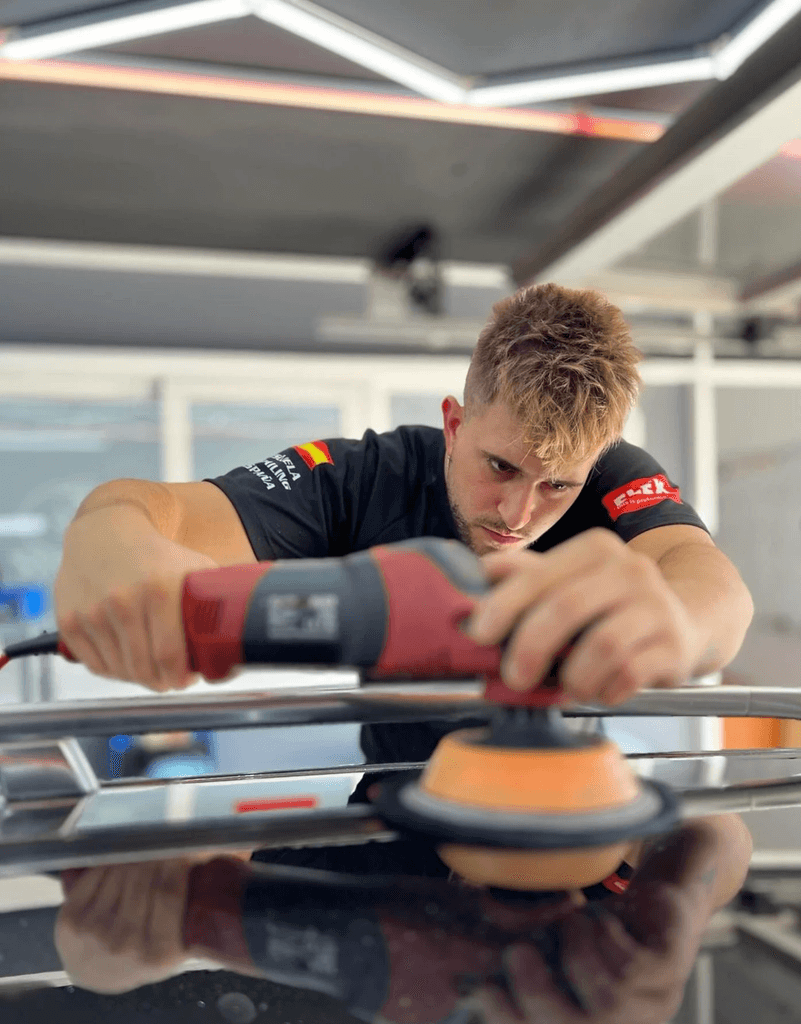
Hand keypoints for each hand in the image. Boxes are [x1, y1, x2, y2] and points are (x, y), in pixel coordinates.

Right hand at [55, 507, 218, 690]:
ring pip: (120, 671)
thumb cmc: (156, 554)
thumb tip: (242, 633)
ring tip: (150, 667)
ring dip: (138, 676)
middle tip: (171, 678)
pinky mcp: (70, 620)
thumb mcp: (193, 567)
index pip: (170, 655)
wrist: (105, 530)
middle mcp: (123, 600)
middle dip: (163, 681)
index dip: (181, 677)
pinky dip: (113, 670)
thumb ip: (217, 599)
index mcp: (160, 588)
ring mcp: (93, 612)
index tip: (187, 679)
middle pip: (145, 669)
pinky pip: (95, 665)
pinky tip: (126, 659)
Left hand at [55, 860, 192, 993]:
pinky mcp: (70, 921)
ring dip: (135, 857)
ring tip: (144, 855)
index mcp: (158, 953)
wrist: (99, 974)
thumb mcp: (176, 942)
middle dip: (157, 856)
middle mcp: (125, 944)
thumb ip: (192, 907)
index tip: (182, 849)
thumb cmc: (143, 952)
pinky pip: (96, 875)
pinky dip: (110, 862)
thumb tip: (204, 855)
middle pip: (146, 879)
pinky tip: (119, 863)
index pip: (169, 892)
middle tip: (164, 846)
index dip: (176, 863)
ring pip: (122, 873)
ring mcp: (94, 932)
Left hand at [467, 529, 703, 704]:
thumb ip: (528, 575)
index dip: (504, 605)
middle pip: (566, 608)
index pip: (540, 575)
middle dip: (530, 647)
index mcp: (595, 550)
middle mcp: (629, 570)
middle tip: (514, 677)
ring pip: (602, 646)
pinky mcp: (674, 646)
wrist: (689, 616)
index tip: (480, 633)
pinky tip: (599, 691)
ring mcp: (656, 607)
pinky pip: (630, 674)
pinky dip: (604, 690)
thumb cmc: (612, 603)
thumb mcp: (572, 580)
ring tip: (566, 687)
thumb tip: (480, 572)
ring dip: (573, 676)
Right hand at [473, 825, 718, 1023]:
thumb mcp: (555, 937)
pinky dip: (604, 936)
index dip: (511, 1019)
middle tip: (515, 953)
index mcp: (594, 1020)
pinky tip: (598, 916)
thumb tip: (468, 961)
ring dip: (576, 953)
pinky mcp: (672, 965)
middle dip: (538, 994)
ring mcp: (656, 998)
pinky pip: (633, 965)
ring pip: (607, 997)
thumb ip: (523, 952)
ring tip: (568, 920)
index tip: (481, 990)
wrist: (661, 886)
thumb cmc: (602, 919)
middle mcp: (628, 1021)